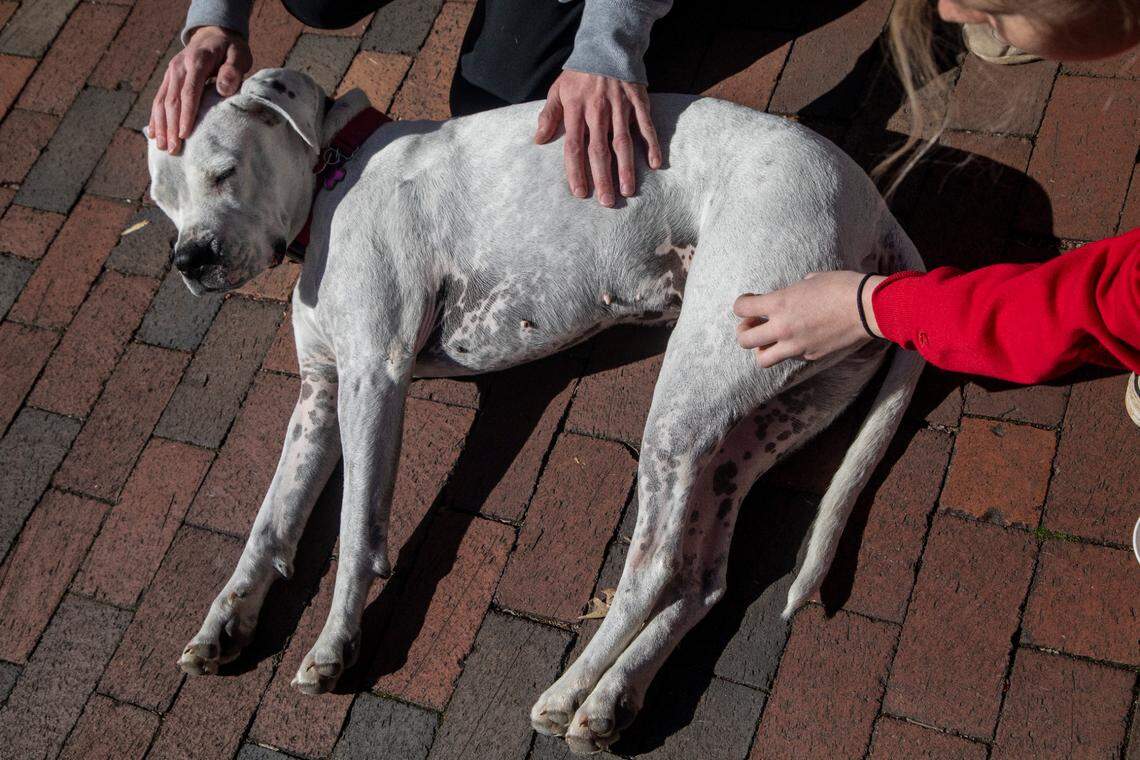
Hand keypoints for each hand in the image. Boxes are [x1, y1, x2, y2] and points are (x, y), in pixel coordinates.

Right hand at [148, 26, 251, 153]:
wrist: (214, 35)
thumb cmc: (230, 49)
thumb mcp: (238, 55)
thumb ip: (232, 70)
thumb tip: (223, 89)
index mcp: (196, 61)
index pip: (189, 92)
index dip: (186, 115)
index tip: (185, 135)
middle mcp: (178, 67)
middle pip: (172, 100)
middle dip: (171, 126)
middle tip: (173, 149)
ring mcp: (171, 72)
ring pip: (161, 101)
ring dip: (161, 125)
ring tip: (162, 147)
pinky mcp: (168, 79)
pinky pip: (158, 99)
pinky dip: (155, 117)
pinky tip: (153, 134)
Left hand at [535, 70, 661, 206]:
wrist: (607, 45)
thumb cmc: (580, 74)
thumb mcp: (558, 90)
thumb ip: (549, 115)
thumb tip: (539, 139)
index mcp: (576, 110)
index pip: (575, 146)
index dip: (576, 171)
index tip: (580, 192)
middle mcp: (598, 111)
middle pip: (599, 150)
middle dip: (602, 177)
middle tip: (606, 201)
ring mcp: (620, 107)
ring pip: (623, 142)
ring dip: (626, 168)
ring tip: (628, 190)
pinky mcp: (638, 101)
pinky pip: (646, 126)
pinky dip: (651, 144)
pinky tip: (655, 164)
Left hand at [733, 271, 885, 367]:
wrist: (869, 308)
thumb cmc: (842, 286)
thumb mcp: (810, 280)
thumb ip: (791, 292)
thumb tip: (788, 296)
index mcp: (780, 303)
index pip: (741, 308)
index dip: (741, 304)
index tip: (748, 301)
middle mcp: (783, 327)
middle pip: (744, 340)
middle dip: (744, 331)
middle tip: (753, 324)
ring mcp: (796, 346)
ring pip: (762, 359)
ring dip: (761, 349)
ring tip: (769, 340)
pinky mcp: (810, 355)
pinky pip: (790, 357)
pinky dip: (788, 350)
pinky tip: (799, 338)